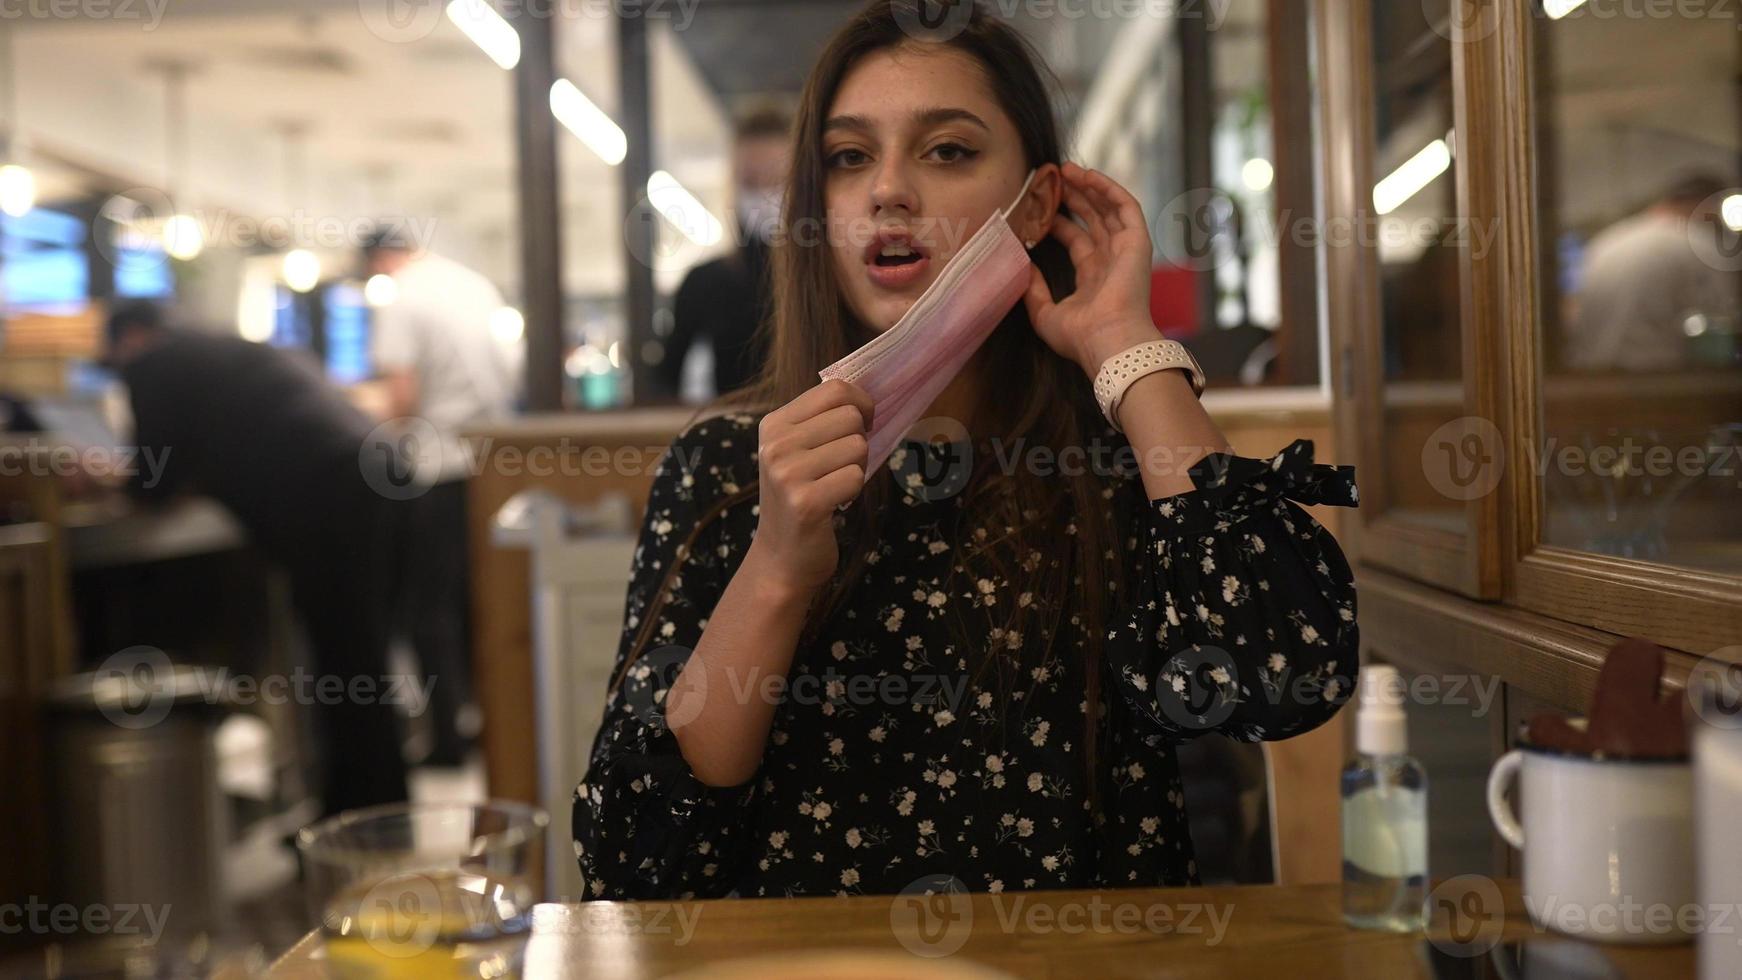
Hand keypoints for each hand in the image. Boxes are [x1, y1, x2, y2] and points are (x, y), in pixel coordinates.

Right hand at [747, 379, 871, 594]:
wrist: (782, 556)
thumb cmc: (800, 496)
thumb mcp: (798, 450)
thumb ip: (823, 419)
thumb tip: (866, 393)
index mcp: (774, 424)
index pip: (834, 389)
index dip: (861, 403)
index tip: (862, 424)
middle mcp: (776, 444)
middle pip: (851, 417)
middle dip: (859, 442)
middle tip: (839, 466)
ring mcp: (788, 473)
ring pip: (858, 447)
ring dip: (857, 468)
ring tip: (834, 485)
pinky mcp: (806, 502)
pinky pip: (856, 478)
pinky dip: (853, 492)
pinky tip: (834, 503)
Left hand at [1023, 163, 1160, 374]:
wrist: (1109, 341)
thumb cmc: (1080, 336)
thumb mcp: (1044, 313)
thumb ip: (1034, 289)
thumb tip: (1023, 266)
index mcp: (1093, 279)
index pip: (1076, 241)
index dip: (1058, 222)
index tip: (1040, 207)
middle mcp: (1111, 262)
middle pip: (1092, 221)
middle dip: (1073, 199)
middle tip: (1051, 181)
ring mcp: (1126, 251)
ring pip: (1108, 209)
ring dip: (1089, 188)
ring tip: (1066, 170)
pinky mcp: (1138, 242)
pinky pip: (1125, 206)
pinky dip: (1108, 189)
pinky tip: (1088, 175)